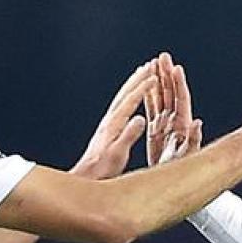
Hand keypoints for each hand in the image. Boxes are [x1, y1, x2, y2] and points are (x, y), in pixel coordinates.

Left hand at [70, 61, 156, 178]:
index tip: (155, 77)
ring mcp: (107, 124)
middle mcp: (109, 120)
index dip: (143, 88)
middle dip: (138, 79)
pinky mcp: (107, 129)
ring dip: (132, 84)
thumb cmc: (102, 169)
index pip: (130, 101)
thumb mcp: (118, 154)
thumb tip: (140, 119)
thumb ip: (128, 136)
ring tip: (141, 73)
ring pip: (121, 98)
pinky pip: (119, 106)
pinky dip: (127, 96)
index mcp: (113, 124)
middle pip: (124, 94)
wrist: (86, 176)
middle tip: (150, 65)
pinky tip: (131, 98)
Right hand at [145, 52, 202, 164]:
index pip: (181, 100)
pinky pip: (152, 109)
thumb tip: (198, 123)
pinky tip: (144, 85)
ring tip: (152, 64)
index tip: (176, 68)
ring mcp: (165, 125)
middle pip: (171, 94)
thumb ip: (193, 140)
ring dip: (157, 81)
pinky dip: (148, 96)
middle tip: (163, 56)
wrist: (168, 187)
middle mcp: (175, 122)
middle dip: (166, 74)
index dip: (178, 84)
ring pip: (160, 98)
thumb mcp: (186, 158)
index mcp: (182, 126)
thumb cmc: (179, 173)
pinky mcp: (156, 131)